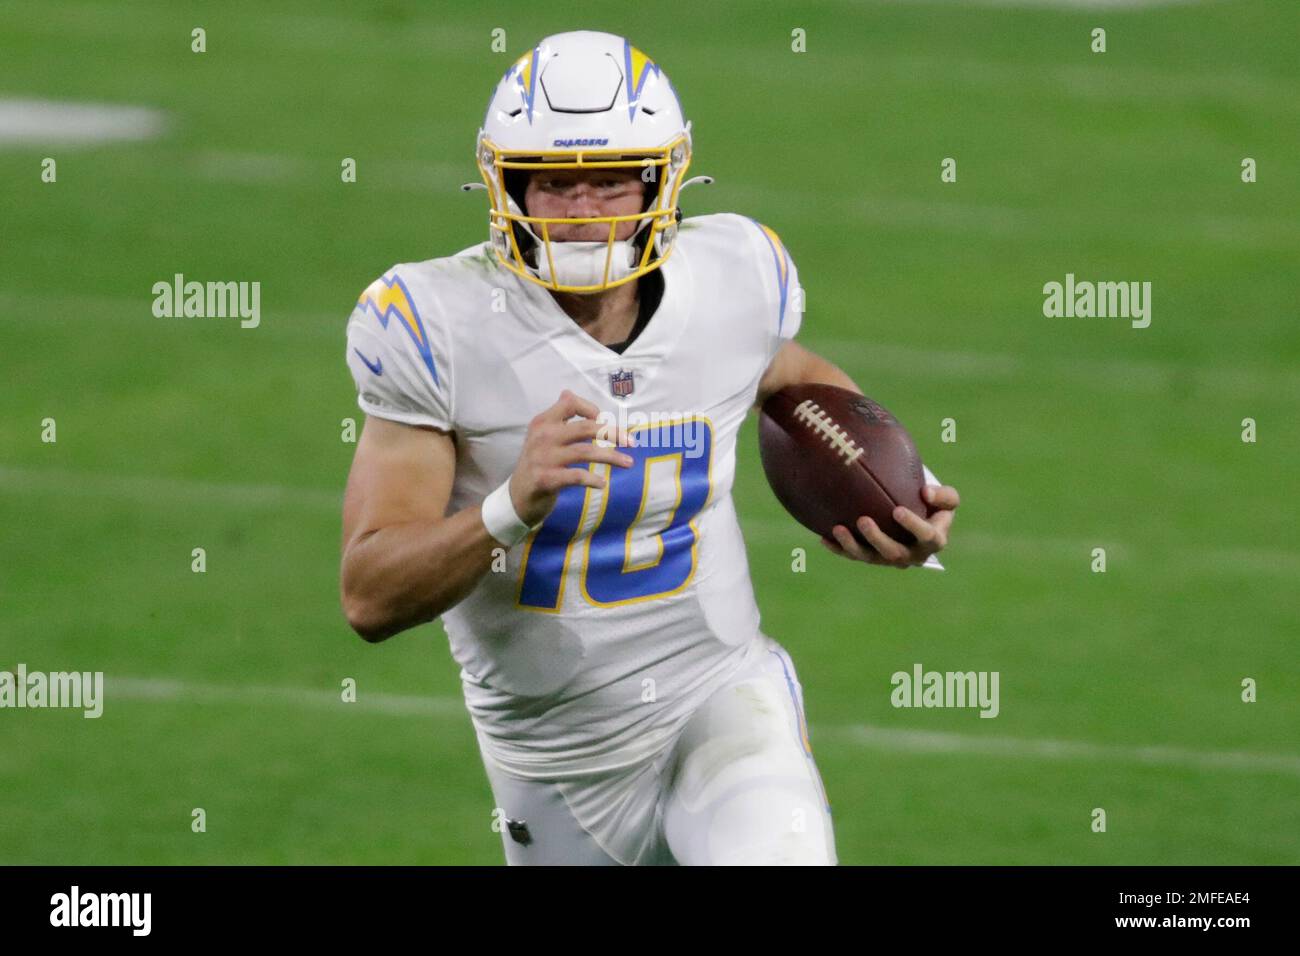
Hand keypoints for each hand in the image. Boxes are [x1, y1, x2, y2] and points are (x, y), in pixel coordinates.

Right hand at [509, 390, 635, 526]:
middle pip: (586, 427)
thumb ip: (558, 417)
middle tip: (632, 442)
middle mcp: (543, 436)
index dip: (591, 408)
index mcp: (543, 422)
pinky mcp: (546, 479)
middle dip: (613, 433)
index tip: (605, 420)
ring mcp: (543, 457)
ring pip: (586, 452)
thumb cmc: (536, 464)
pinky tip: (603, 484)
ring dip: (612, 457)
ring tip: (628, 463)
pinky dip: (592, 480)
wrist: (516, 497)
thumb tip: (568, 392)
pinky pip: (576, 476)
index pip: (570, 403)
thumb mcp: (541, 436)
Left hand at [820, 484, 958, 568]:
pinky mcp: (872, 557)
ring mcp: (889, 559)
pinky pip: (854, 556)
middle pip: (894, 553)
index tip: (897, 510)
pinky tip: (824, 538)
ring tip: (839, 529)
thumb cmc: (932, 504)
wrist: (917, 515)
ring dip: (853, 546)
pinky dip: (839, 548)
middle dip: (877, 539)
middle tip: (863, 520)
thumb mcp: (947, 497)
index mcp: (934, 540)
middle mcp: (912, 555)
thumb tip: (925, 494)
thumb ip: (943, 495)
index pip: (926, 536)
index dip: (912, 525)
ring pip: (870, 558)